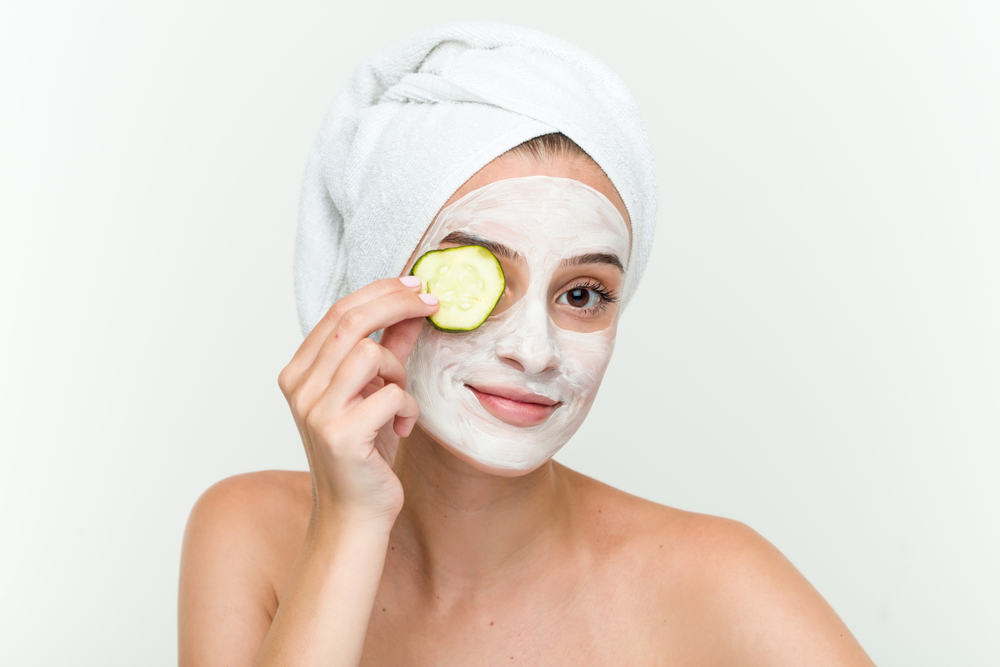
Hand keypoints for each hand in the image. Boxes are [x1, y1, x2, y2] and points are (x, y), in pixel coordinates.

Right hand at [277, 277, 438, 531]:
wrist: (354, 514)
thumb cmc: (364, 454)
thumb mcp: (376, 392)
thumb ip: (390, 350)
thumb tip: (414, 308)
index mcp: (300, 372)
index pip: (338, 312)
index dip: (380, 292)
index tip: (416, 285)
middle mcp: (300, 387)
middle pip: (349, 322)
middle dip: (397, 304)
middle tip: (432, 302)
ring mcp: (315, 411)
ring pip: (368, 353)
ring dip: (398, 372)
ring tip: (399, 399)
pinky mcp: (339, 435)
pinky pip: (390, 396)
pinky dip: (406, 408)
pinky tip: (399, 430)